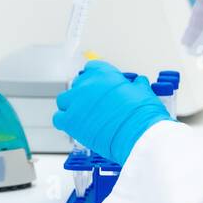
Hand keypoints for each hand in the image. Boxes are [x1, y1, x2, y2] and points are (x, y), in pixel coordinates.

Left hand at [52, 61, 171, 164]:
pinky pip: (58, 118)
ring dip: (71, 106)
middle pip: (77, 84)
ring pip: (64, 100)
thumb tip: (138, 83)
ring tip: (82, 116)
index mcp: (105, 74)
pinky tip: (75, 126)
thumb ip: (136, 86)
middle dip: (84, 93)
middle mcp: (88, 85)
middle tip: (94, 105)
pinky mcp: (70, 121)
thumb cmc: (142, 115)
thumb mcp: (144, 92)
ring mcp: (77, 103)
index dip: (95, 77)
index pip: (92, 68)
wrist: (138, 135)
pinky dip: (64, 121)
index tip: (99, 86)